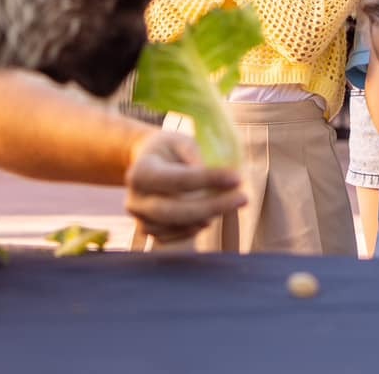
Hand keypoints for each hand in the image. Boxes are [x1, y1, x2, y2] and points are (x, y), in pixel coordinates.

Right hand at [124, 130, 244, 244]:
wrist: (148, 162)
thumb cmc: (170, 149)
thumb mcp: (182, 141)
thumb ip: (196, 156)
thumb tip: (213, 182)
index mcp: (141, 171)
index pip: (177, 179)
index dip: (208, 179)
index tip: (237, 177)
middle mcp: (136, 199)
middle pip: (174, 211)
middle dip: (212, 207)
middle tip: (242, 198)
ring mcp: (140, 218)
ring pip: (177, 226)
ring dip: (207, 216)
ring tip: (228, 202)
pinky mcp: (148, 231)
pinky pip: (175, 237)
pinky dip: (195, 227)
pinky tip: (209, 214)